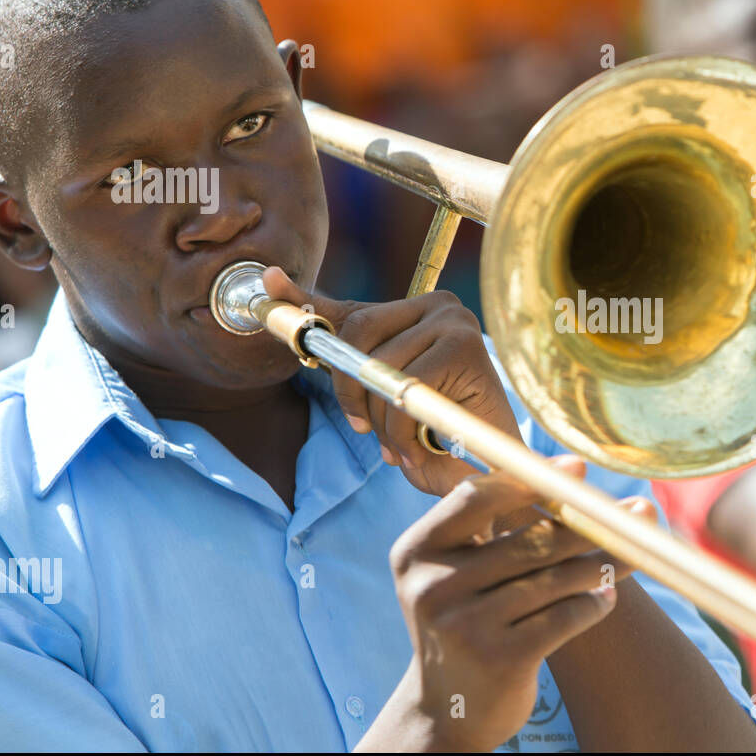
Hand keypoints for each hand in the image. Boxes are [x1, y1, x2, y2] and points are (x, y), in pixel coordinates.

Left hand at [262, 267, 519, 495]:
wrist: (485, 475)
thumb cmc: (431, 431)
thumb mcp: (377, 383)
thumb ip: (335, 339)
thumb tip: (270, 280)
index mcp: (420, 307)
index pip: (350, 313)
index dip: (310, 323)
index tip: (270, 286)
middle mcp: (442, 305)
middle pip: (357, 336)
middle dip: (352, 394)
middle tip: (364, 428)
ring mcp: (456, 323)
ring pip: (378, 370)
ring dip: (382, 422)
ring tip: (405, 444)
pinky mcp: (465, 350)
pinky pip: (402, 394)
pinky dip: (401, 433)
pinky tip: (420, 449)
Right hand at [367, 456, 649, 751]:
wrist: (445, 711)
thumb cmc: (466, 622)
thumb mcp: (460, 573)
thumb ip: (499, 528)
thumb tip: (573, 474)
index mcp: (417, 551)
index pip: (476, 498)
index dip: (530, 479)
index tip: (576, 469)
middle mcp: (433, 586)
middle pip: (528, 540)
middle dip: (589, 524)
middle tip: (636, 511)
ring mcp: (465, 625)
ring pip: (553, 579)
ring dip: (602, 565)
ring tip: (633, 556)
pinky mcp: (499, 659)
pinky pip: (564, 617)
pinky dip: (592, 604)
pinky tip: (605, 598)